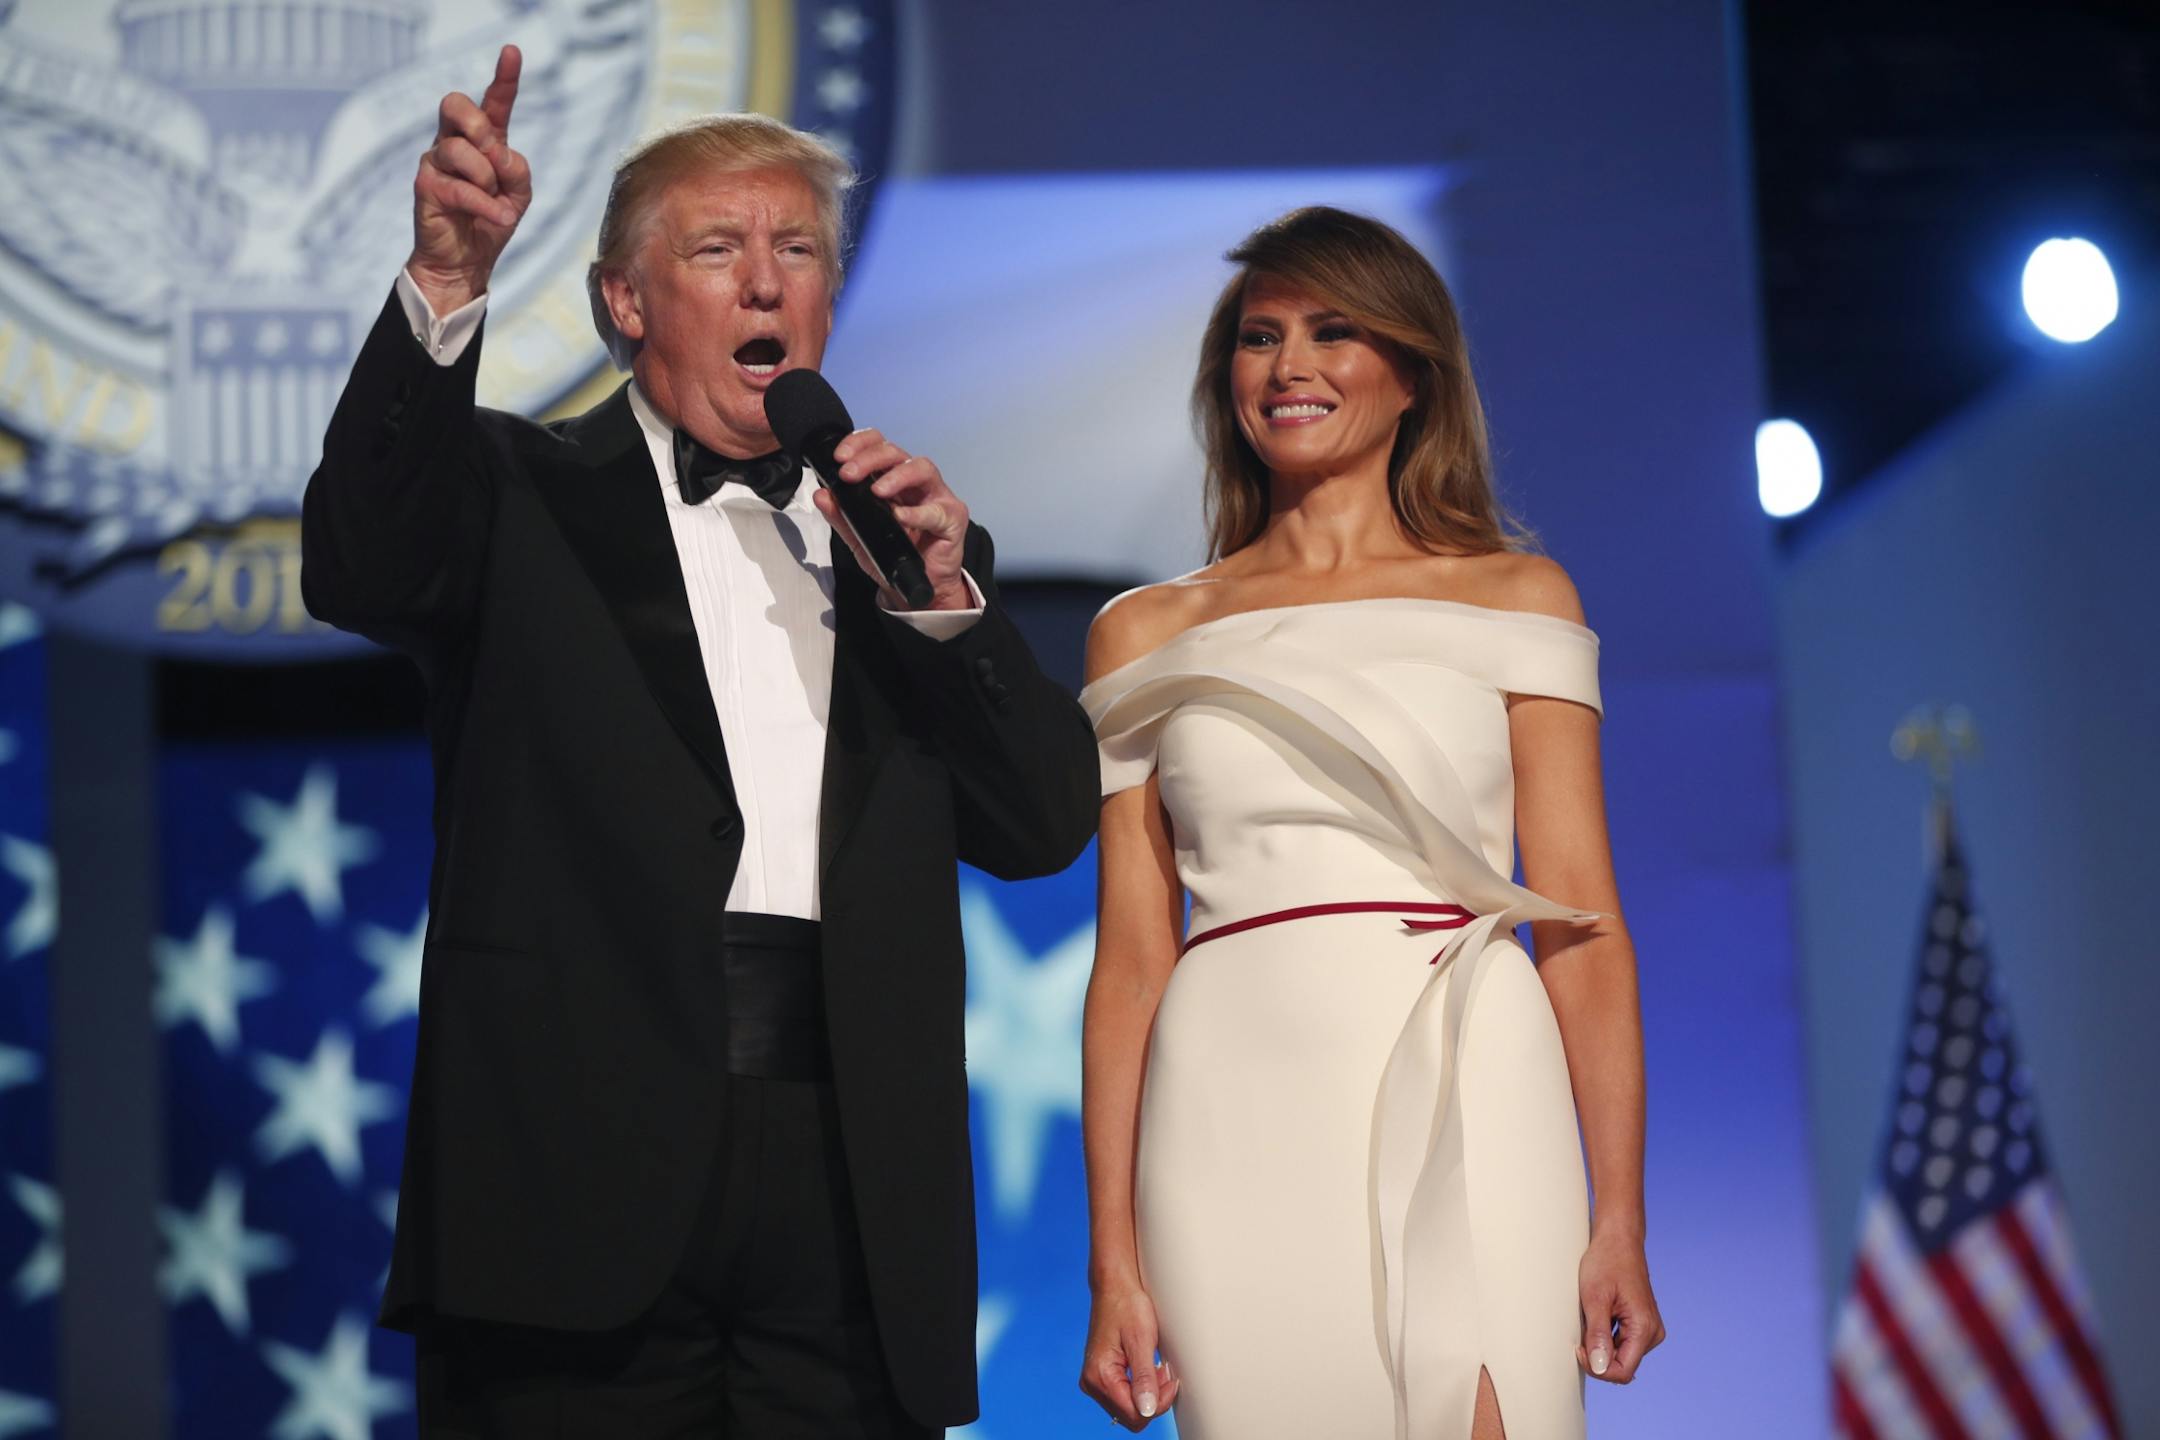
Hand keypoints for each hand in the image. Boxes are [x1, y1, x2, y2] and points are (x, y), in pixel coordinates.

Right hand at [408, 44, 532, 312]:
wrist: (465, 262)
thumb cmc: (490, 223)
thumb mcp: (518, 196)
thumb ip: (517, 170)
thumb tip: (500, 154)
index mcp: (483, 141)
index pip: (493, 103)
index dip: (504, 77)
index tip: (512, 51)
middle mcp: (454, 143)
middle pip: (455, 104)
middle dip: (479, 125)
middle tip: (492, 154)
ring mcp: (436, 162)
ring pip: (462, 150)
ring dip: (487, 179)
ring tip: (494, 202)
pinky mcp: (426, 185)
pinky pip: (462, 187)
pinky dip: (486, 204)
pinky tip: (498, 217)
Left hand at [815, 428, 972, 610]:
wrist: (921, 588)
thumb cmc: (895, 556)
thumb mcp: (859, 538)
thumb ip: (841, 517)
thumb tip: (821, 495)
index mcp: (892, 479)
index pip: (878, 446)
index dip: (859, 444)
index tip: (839, 457)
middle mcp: (915, 482)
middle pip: (896, 452)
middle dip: (870, 458)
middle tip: (849, 473)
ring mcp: (937, 497)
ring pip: (922, 468)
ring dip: (896, 475)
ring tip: (876, 490)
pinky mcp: (953, 517)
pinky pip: (937, 510)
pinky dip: (917, 513)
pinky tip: (900, 517)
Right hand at [1079, 1281, 1180, 1428]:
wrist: (1115, 1287)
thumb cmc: (1128, 1306)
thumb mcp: (1141, 1341)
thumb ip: (1144, 1378)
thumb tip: (1147, 1410)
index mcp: (1100, 1376)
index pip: (1135, 1414)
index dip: (1158, 1403)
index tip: (1171, 1379)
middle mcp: (1092, 1383)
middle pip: (1131, 1416)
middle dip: (1154, 1399)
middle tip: (1164, 1371)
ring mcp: (1094, 1381)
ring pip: (1129, 1409)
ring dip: (1148, 1394)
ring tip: (1156, 1367)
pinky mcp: (1101, 1376)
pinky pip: (1124, 1397)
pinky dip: (1140, 1388)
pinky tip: (1147, 1369)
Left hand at [1577, 1226, 1663, 1383]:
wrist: (1618, 1239)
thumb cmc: (1606, 1262)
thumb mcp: (1594, 1299)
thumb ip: (1597, 1335)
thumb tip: (1599, 1368)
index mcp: (1645, 1328)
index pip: (1622, 1371)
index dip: (1597, 1367)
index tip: (1579, 1347)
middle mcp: (1652, 1332)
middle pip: (1622, 1365)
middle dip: (1598, 1354)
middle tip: (1582, 1327)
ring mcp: (1648, 1328)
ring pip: (1620, 1354)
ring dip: (1600, 1344)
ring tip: (1591, 1316)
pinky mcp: (1641, 1323)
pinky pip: (1621, 1342)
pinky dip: (1605, 1335)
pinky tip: (1597, 1315)